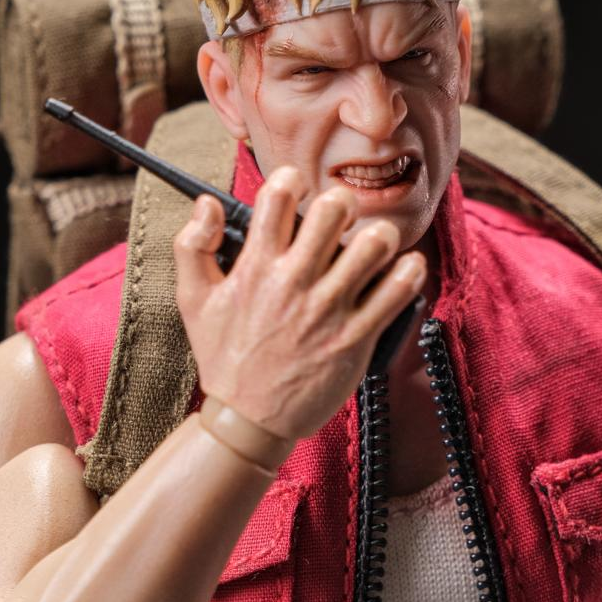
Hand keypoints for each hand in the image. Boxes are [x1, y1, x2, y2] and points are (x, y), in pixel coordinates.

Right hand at [173, 165, 426, 442]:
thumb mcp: (192, 300)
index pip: (277, 196)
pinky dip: (409, 272)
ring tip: (373, 247)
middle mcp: (294, 283)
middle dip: (342, 204)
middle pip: (334, 210)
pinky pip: (398, 292)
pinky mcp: (357, 339)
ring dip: (379, 236)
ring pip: (373, 244)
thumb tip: (207, 203)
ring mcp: (329, 311)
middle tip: (342, 220)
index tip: (295, 190)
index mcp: (254, 267)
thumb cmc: (224, 357)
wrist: (248, 421)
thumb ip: (191, 245)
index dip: (290, 181)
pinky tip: (403, 270)